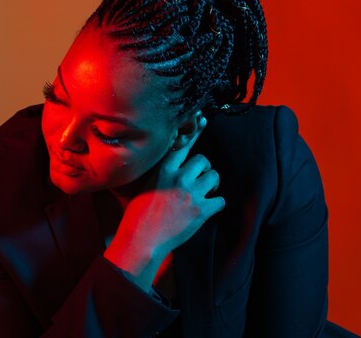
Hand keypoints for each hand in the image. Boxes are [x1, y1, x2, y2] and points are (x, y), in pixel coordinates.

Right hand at [103, 116, 224, 289]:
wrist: (141, 239)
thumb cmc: (138, 213)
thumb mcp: (146, 184)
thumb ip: (162, 171)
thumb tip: (175, 163)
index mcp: (164, 169)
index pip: (184, 144)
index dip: (196, 131)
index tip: (203, 120)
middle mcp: (179, 177)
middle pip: (204, 160)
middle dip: (204, 169)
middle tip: (200, 181)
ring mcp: (192, 193)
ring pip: (215, 176)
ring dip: (212, 184)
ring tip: (205, 194)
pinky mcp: (201, 211)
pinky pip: (221, 200)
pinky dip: (217, 204)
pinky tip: (209, 208)